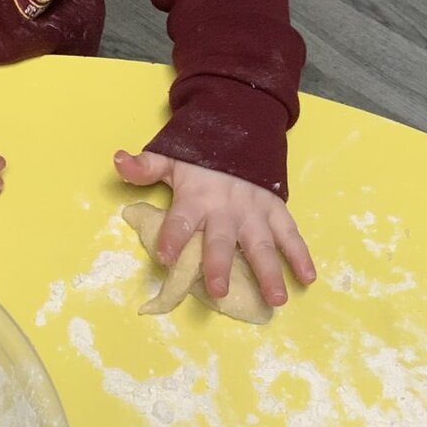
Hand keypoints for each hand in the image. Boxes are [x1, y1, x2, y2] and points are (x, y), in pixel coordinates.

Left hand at [114, 150, 315, 304]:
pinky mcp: (276, 210)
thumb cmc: (200, 154)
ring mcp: (254, 211)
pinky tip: (308, 278)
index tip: (166, 257)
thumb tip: (118, 160)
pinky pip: (290, 235)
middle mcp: (226, 208)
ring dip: (269, 271)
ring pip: (261, 244)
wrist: (241, 126)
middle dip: (219, 265)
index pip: (181, 219)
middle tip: (218, 291)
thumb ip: (145, 166)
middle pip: (220, 240)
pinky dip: (301, 256)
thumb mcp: (169, 156)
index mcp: (196, 197)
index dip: (172, 237)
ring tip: (275, 299)